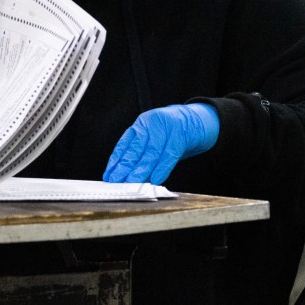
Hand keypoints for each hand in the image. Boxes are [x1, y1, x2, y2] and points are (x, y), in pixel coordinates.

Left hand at [103, 103, 219, 184]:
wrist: (196, 121)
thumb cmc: (172, 133)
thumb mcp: (153, 138)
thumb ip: (142, 154)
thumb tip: (127, 176)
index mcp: (142, 124)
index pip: (125, 143)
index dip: (115, 161)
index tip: (109, 175)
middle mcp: (152, 124)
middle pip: (136, 148)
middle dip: (125, 167)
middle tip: (117, 181)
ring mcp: (166, 128)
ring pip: (150, 153)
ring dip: (141, 170)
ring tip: (132, 182)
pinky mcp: (180, 135)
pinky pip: (169, 155)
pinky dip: (161, 168)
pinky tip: (155, 179)